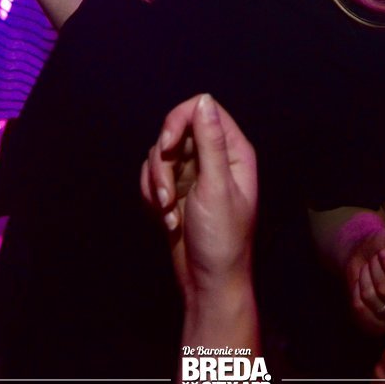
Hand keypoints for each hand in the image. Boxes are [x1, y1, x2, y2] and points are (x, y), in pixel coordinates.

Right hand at [140, 94, 258, 298]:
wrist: (208, 282)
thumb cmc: (222, 240)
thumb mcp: (216, 188)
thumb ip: (209, 143)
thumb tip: (203, 101)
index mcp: (233, 152)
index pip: (201, 110)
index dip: (177, 123)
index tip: (166, 147)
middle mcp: (214, 158)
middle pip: (174, 132)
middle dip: (163, 164)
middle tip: (166, 195)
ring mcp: (193, 174)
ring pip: (159, 155)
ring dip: (156, 184)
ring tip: (169, 213)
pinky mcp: (175, 191)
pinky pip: (151, 176)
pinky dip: (151, 196)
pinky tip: (166, 219)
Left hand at [347, 227, 384, 333]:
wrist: (364, 254)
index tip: (384, 254)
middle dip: (376, 268)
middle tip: (376, 259)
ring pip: (374, 300)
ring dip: (366, 277)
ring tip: (370, 269)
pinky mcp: (377, 326)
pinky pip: (361, 311)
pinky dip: (357, 291)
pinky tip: (363, 284)